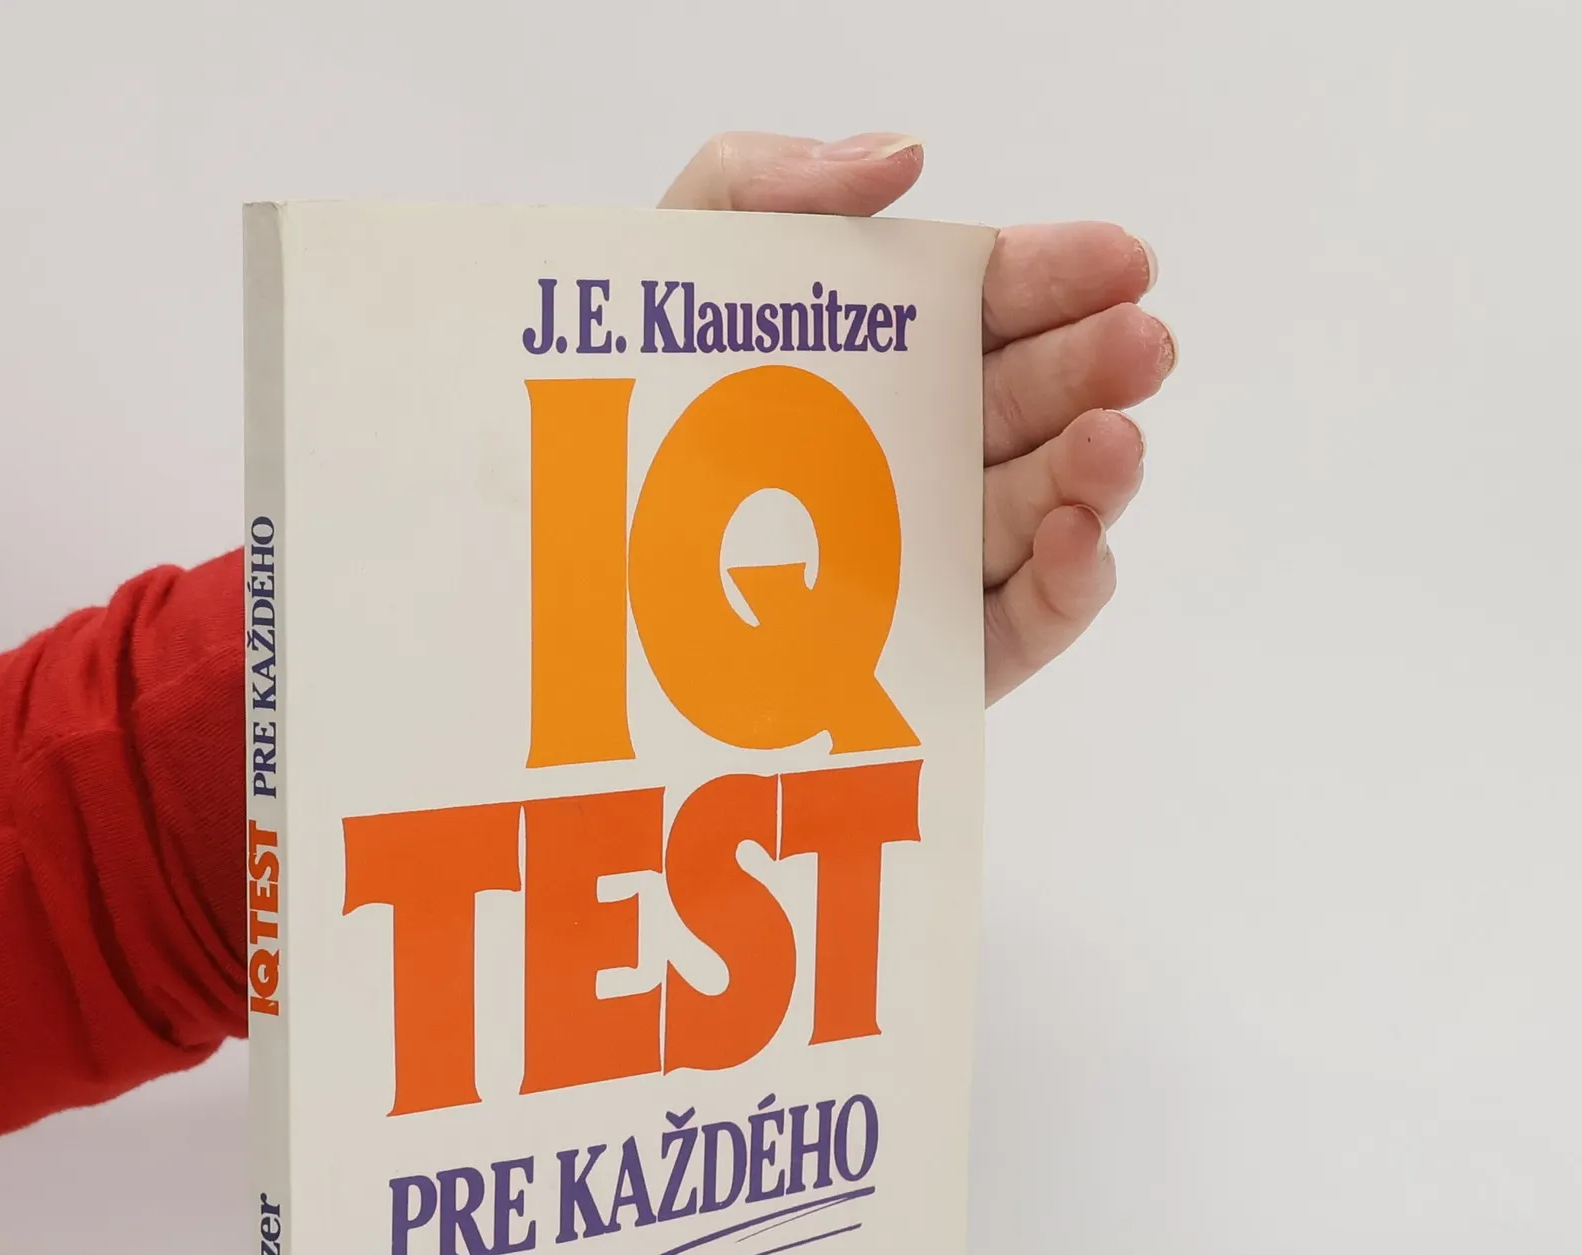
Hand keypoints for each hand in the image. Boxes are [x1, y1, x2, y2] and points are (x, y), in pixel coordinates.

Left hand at [661, 132, 1173, 702]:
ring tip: (1110, 441)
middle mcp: (932, 448)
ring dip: (1096, 473)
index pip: (1001, 300)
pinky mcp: (941, 652)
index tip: (1119, 260)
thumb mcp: (677, 263)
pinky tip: (1078, 536)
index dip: (1066, 275)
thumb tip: (903, 158)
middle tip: (1137, 346)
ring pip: (1050, 507)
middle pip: (1041, 402)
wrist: (560, 572)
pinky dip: (1069, 583)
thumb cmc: (619, 405)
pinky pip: (1026, 620)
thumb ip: (770, 182)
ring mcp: (944, 551)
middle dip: (1099, 367)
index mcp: (894, 351)